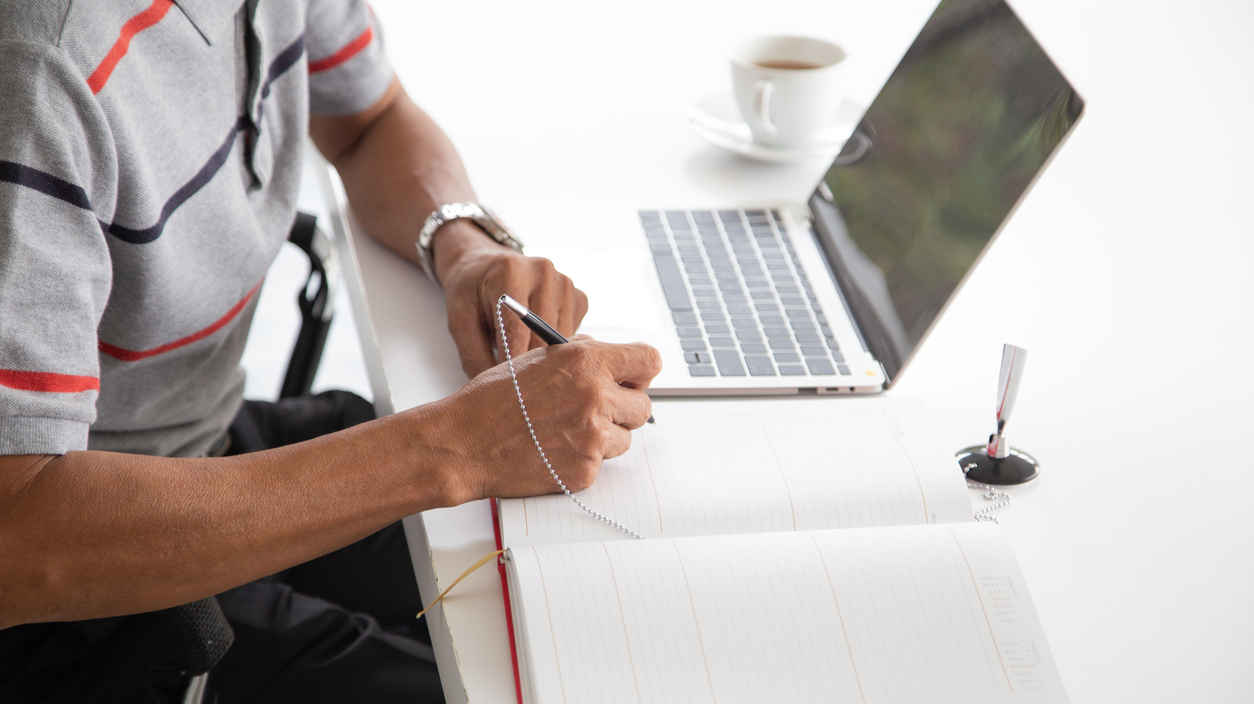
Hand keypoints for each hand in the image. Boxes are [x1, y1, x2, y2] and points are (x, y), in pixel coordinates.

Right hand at [425, 336, 660, 502]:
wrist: (465, 442)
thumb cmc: (494, 399)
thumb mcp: (540, 358)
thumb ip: (582, 355)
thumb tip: (612, 360)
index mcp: (587, 362)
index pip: (648, 361)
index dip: (640, 372)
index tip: (631, 379)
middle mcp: (596, 397)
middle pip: (643, 405)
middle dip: (623, 408)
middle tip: (595, 410)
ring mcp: (593, 437)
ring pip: (625, 437)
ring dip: (604, 435)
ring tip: (565, 430)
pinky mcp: (585, 470)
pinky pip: (602, 463)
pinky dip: (584, 458)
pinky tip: (554, 449)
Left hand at [434, 220, 588, 377]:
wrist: (485, 266)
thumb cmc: (471, 292)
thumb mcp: (460, 321)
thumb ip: (474, 355)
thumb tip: (497, 392)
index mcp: (511, 272)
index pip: (518, 330)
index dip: (512, 364)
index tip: (507, 390)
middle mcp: (544, 272)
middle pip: (543, 337)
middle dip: (528, 366)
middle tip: (515, 388)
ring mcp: (565, 284)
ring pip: (561, 341)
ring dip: (544, 358)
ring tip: (524, 364)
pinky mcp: (578, 297)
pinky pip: (572, 336)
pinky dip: (555, 347)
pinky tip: (536, 343)